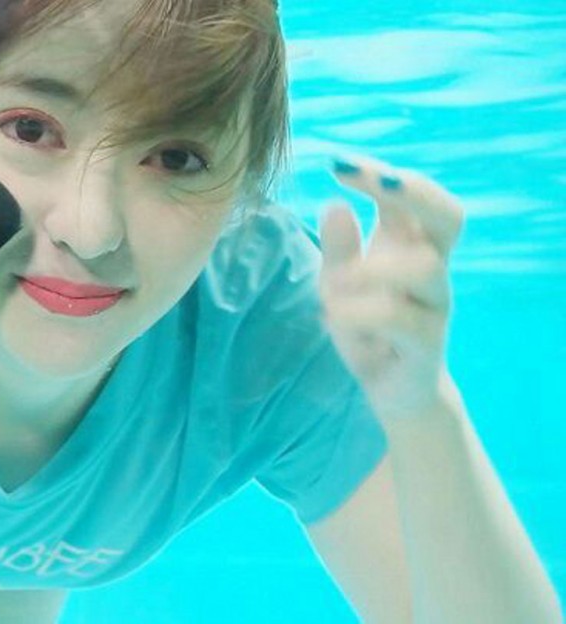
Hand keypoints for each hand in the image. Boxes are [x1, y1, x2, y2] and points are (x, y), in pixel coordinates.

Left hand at [319, 155, 464, 422]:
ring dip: (371, 268)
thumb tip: (334, 202)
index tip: (338, 163)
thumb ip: (339, 247)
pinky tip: (332, 317)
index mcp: (411, 245)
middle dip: (413, 191)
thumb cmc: (367, 325)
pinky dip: (360, 312)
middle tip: (373, 181)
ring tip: (331, 288)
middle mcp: (431, 269)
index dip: (380, 174)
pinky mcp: (426, 345)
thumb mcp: (340, 281)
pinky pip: (401, 320)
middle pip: (449, 215)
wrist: (392, 390)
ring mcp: (434, 307)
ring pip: (425, 267)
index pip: (411, 195)